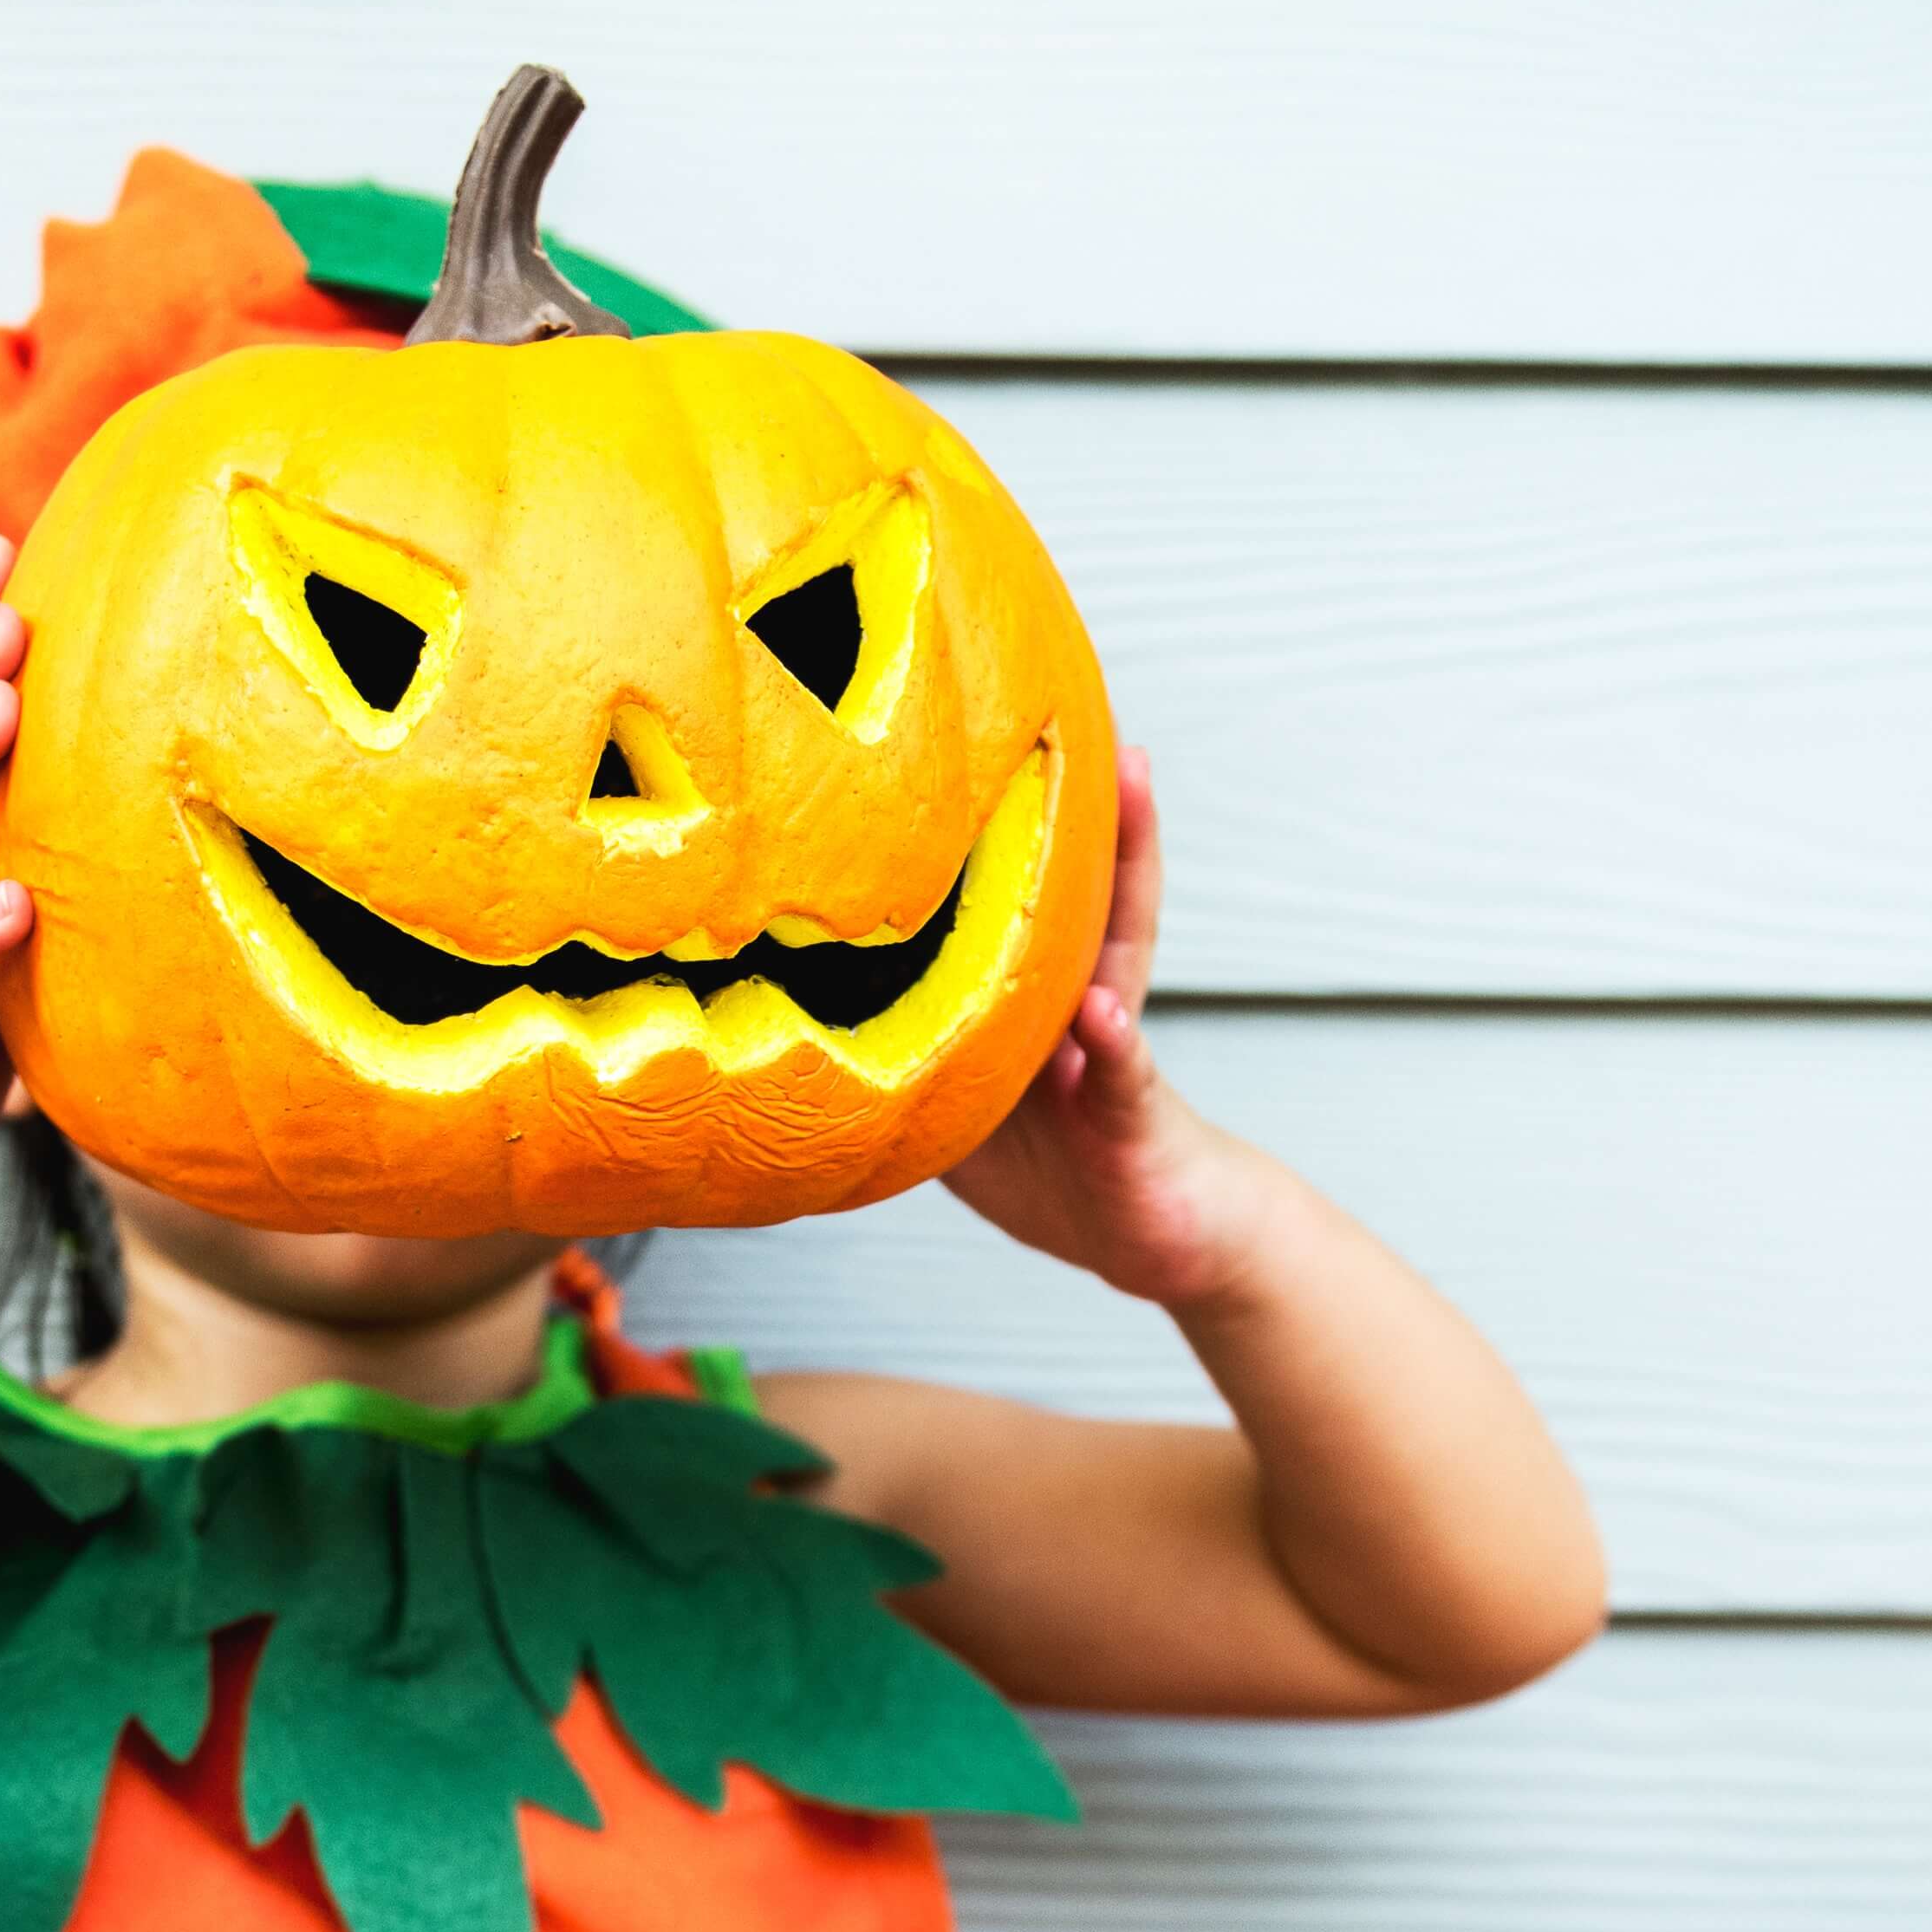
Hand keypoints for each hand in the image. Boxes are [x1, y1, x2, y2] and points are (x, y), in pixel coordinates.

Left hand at [938, 745, 1253, 1304]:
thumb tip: (786, 1010)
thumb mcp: (959, 1101)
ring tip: (1128, 780)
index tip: (969, 719)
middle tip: (1075, 694)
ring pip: (1119, 947)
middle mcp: (1080, 996)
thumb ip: (906, 1046)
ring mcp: (1111, 1047)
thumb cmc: (1049, 1165)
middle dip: (1077, 791)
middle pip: (1080, 881)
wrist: (1145, 1237)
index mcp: (1035, 989)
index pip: (1014, 886)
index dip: (994, 812)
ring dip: (1126, 863)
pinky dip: (1112, 1045)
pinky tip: (1100, 1011)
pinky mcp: (1134, 1114)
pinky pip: (1122, 1074)